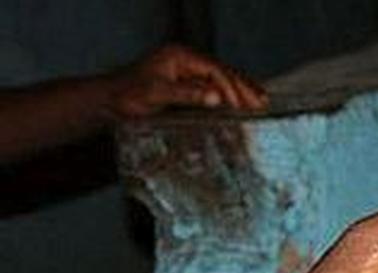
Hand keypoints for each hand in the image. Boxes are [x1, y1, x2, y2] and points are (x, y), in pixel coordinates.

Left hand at [106, 44, 267, 116]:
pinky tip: (241, 102)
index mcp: (179, 56)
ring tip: (261, 101)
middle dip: (244, 86)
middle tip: (263, 102)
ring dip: (240, 90)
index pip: (214, 70)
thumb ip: (187, 94)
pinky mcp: (185, 82)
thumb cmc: (127, 96)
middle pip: (222, 71)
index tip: (243, 105)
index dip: (232, 87)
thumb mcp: (156, 94)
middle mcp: (185, 59)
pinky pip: (214, 86)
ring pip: (221, 78)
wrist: (108, 101)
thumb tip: (217, 98)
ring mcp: (186, 70)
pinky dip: (230, 94)